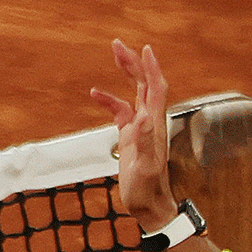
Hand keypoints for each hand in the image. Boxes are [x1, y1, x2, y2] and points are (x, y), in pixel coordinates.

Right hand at [90, 40, 176, 230]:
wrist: (150, 206)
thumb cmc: (148, 190)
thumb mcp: (146, 167)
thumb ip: (145, 143)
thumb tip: (145, 119)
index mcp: (154, 127)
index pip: (156, 90)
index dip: (152, 70)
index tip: (145, 50)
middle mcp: (150, 124)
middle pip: (145, 86)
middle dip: (134, 64)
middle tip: (118, 45)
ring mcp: (140, 129)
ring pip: (135, 94)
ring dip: (126, 74)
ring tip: (115, 54)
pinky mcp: (130, 137)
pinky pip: (120, 112)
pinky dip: (109, 101)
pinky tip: (95, 95)